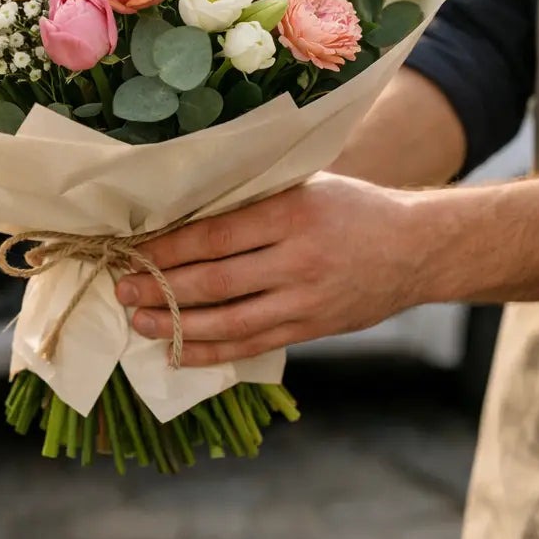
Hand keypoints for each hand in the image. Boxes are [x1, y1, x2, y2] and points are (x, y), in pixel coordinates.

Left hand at [114, 175, 428, 366]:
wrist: (416, 248)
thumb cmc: (352, 208)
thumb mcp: (305, 187)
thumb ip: (254, 201)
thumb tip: (183, 211)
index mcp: (291, 213)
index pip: (215, 236)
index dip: (168, 249)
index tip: (133, 251)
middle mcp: (296, 259)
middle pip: (214, 281)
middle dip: (161, 288)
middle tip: (123, 290)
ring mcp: (304, 299)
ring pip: (228, 321)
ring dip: (176, 325)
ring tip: (139, 321)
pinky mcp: (311, 328)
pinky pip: (252, 345)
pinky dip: (211, 352)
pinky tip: (178, 350)